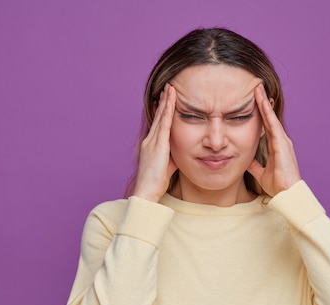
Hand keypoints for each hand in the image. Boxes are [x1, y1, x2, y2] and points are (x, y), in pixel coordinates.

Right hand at [133, 83, 177, 201]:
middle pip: (159, 116)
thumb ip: (174, 156)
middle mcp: (150, 140)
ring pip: (161, 117)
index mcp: (151, 145)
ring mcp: (152, 142)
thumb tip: (182, 152)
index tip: (166, 99)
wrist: (146, 192)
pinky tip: (170, 102)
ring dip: (166, 102)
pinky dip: (167, 112)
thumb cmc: (156, 183)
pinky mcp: (157, 146)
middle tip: (168, 87)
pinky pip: (164, 125)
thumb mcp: (168, 166)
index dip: (163, 110)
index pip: (159, 123)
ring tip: (170, 88)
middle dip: (164, 101)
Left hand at [247, 84, 300, 195]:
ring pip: (271, 117)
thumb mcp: (261, 172)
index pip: (266, 125)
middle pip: (269, 117)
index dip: (260, 113)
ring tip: (257, 88)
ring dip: (264, 102)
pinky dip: (267, 112)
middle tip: (255, 87)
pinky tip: (262, 102)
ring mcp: (283, 141)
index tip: (254, 100)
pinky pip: (273, 124)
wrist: (287, 194)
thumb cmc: (278, 185)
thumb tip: (245, 160)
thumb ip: (254, 165)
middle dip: (262, 102)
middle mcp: (281, 141)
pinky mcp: (282, 143)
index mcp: (277, 146)